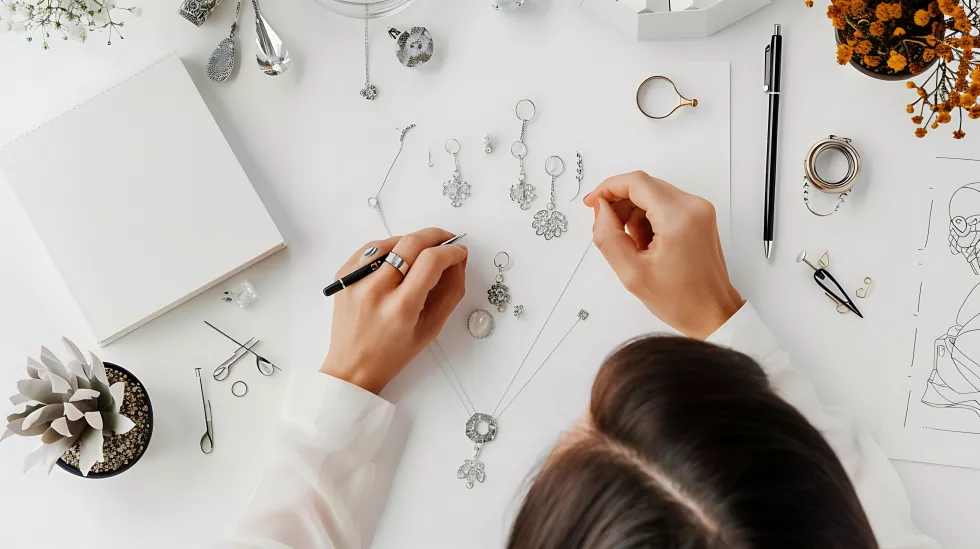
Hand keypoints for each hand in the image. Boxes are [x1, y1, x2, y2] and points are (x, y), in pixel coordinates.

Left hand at [321, 228, 467, 393]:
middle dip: (435, 236)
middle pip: (411, 243)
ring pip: (391, 242)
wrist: (353, 366)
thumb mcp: (431, 328)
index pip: (431, 262)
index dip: (451, 251)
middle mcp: (375, 291)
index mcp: (401, 308)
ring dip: (412, 241)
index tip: (459, 251)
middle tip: (446, 241)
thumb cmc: (394, 353)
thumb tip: (457, 260)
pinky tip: (397, 259)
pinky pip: (371, 249)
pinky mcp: (344, 276)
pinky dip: (389, 248)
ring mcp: (356, 281)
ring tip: (421, 253)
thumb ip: (450, 292)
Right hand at [584, 171, 742, 339]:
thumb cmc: (681, 300)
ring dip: (634, 214)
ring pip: (653, 195)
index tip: (592, 203)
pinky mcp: (700, 217)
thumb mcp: (631, 273)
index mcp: (678, 218)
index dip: (608, 189)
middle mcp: (693, 207)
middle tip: (608, 230)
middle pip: (644, 186)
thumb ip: (608, 236)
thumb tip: (600, 210)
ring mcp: (700, 210)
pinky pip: (665, 205)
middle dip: (620, 205)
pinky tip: (647, 245)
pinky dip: (649, 219)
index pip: (636, 183)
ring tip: (634, 247)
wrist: (712, 313)